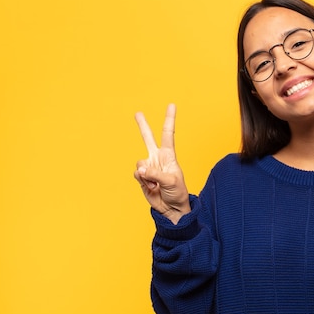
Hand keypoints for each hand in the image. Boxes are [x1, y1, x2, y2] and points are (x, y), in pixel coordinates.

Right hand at [134, 104, 190, 223]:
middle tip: (138, 113)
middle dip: (142, 125)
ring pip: (139, 162)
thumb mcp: (171, 181)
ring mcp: (148, 167)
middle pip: (148, 138)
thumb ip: (154, 173)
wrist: (172, 208)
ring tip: (156, 183)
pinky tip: (151, 187)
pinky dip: (143, 181)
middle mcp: (157, 158)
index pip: (168, 134)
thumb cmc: (177, 193)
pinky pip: (137, 174)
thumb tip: (140, 168)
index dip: (169, 119)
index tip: (171, 105)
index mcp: (168, 155)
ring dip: (146, 174)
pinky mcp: (141, 177)